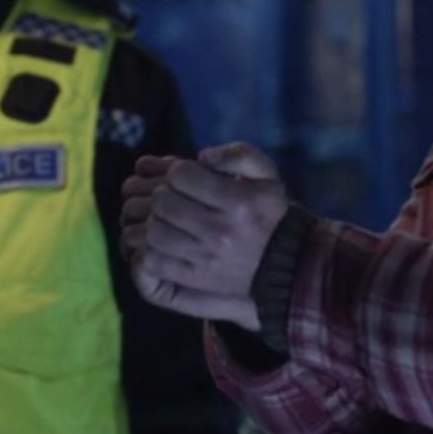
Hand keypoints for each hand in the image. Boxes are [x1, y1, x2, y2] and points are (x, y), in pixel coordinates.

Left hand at [120, 142, 287, 330]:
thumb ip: (239, 155)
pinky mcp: (195, 278)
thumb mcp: (268, 175)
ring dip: (149, 219)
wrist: (286, 264)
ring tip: (159, 216)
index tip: (184, 176)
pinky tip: (157, 240)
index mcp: (238, 202)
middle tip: (168, 195)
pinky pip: (153, 261)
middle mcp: (220, 231)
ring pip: (153, 231)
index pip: (181, 176)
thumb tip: (202, 157)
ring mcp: (205, 258)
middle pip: (162, 202)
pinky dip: (146, 248)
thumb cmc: (269, 213)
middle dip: (159, 193)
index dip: (176, 171)